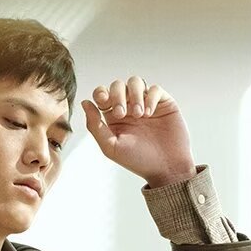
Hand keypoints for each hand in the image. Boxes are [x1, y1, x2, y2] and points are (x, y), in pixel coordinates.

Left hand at [81, 77, 196, 186]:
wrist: (166, 167)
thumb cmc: (137, 160)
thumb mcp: (110, 146)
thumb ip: (95, 125)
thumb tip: (84, 102)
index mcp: (112, 117)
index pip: (102, 94)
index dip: (100, 93)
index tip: (103, 101)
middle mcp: (128, 107)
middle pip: (117, 85)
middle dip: (117, 95)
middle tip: (122, 114)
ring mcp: (145, 103)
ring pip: (135, 82)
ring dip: (134, 94)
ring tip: (139, 115)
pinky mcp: (163, 103)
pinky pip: (154, 89)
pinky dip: (150, 97)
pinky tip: (149, 113)